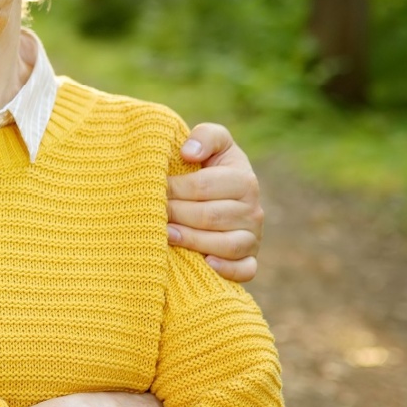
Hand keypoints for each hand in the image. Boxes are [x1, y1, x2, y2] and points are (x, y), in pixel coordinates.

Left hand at [168, 122, 262, 282]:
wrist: (220, 196)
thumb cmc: (210, 168)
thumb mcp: (214, 144)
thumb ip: (206, 137)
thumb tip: (189, 153)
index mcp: (244, 179)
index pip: (204, 186)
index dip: (175, 188)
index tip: (154, 188)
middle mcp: (253, 210)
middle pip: (210, 216)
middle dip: (176, 214)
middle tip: (152, 213)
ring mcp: (253, 237)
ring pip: (226, 245)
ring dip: (193, 241)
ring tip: (166, 235)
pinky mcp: (249, 259)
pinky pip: (245, 270)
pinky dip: (227, 270)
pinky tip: (205, 263)